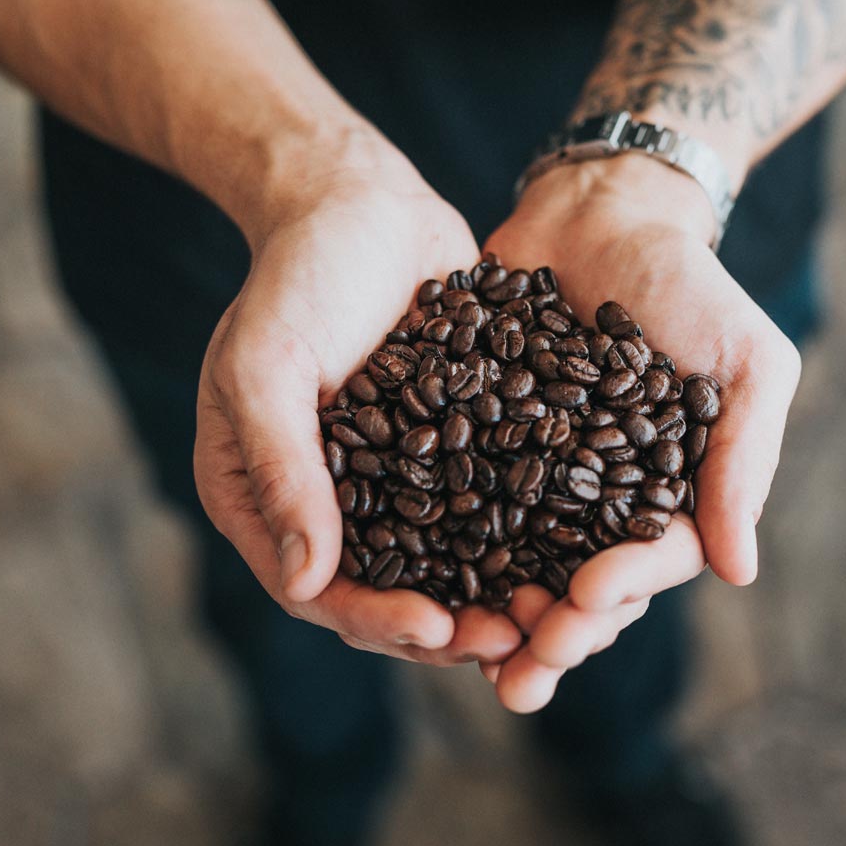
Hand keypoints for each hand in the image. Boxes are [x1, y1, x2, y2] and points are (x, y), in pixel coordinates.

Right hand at [195, 151, 522, 665]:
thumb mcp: (266, 367)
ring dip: (500, 596)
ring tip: (559, 615)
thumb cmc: (294, 276)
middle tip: (519, 644)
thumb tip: (306, 582)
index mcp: (266, 499)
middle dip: (452, 626)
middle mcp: (330, 504)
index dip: (376, 618)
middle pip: (391, 593)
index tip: (437, 630)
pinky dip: (528, 538)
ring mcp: (395, 481)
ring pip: (448, 564)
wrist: (357, 201)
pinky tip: (579, 552)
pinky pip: (489, 509)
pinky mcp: (452, 451)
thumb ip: (282, 469)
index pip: (319, 589)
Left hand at [480, 154, 801, 710]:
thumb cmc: (691, 284)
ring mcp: (540, 478)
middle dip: (553, 635)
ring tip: (467, 655)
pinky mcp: (482, 447)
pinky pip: (461, 507)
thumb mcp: (748, 361)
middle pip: (581, 587)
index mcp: (670, 494)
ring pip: (519, 565)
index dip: (621, 589)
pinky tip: (413, 582)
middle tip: (519, 672)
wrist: (603, 213)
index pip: (651, 562)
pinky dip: (442, 548)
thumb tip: (740, 571)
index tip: (586, 599)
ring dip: (495, 618)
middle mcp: (602, 500)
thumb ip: (745, 459)